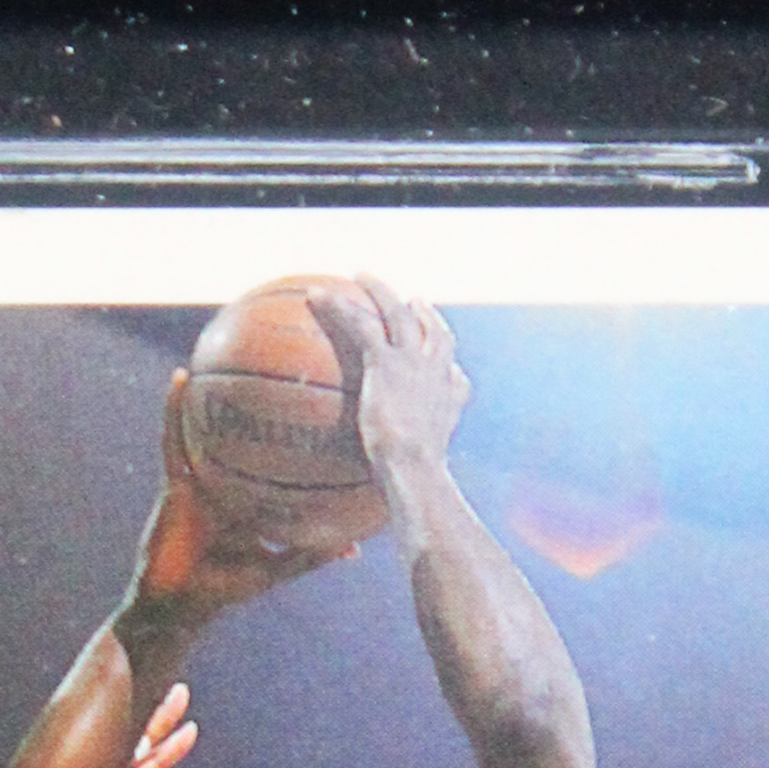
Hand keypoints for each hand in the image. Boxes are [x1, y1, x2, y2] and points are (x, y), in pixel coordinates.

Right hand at [104, 683, 196, 767]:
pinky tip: (139, 704)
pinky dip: (129, 727)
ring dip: (157, 715)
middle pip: (145, 739)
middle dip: (163, 716)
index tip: (192, 728)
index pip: (151, 762)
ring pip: (135, 736)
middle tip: (181, 690)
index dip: (172, 748)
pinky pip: (117, 745)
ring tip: (177, 691)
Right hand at [126, 374, 359, 624]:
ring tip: (223, 341)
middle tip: (280, 351)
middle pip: (242, 426)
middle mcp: (224, 476)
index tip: (318, 395)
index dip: (293, 425)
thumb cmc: (224, 590)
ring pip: (206, 421)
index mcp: (249, 493)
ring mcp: (197, 474)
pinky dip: (173, 409)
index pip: (273, 452)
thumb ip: (310, 553)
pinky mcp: (172, 479)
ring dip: (212, 384)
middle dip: (256, 389)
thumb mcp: (277, 568)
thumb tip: (353, 544)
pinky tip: (178, 379)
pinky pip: (172, 436)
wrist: (177, 605)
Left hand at [310, 280, 468, 495]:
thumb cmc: (414, 480)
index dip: (443, 350)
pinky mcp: (386, 361)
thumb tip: (392, 490)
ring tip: (361, 276)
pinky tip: (317, 296)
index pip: (450, 366)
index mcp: (449, 396)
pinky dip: (339, 306)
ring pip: (397, 314)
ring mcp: (413, 362)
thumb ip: (410, 468)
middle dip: (422, 312)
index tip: (435, 341)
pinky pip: (360, 323)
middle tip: (411, 299)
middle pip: (433, 330)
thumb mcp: (419, 472)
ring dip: (379, 292)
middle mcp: (436, 372)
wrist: (414, 466)